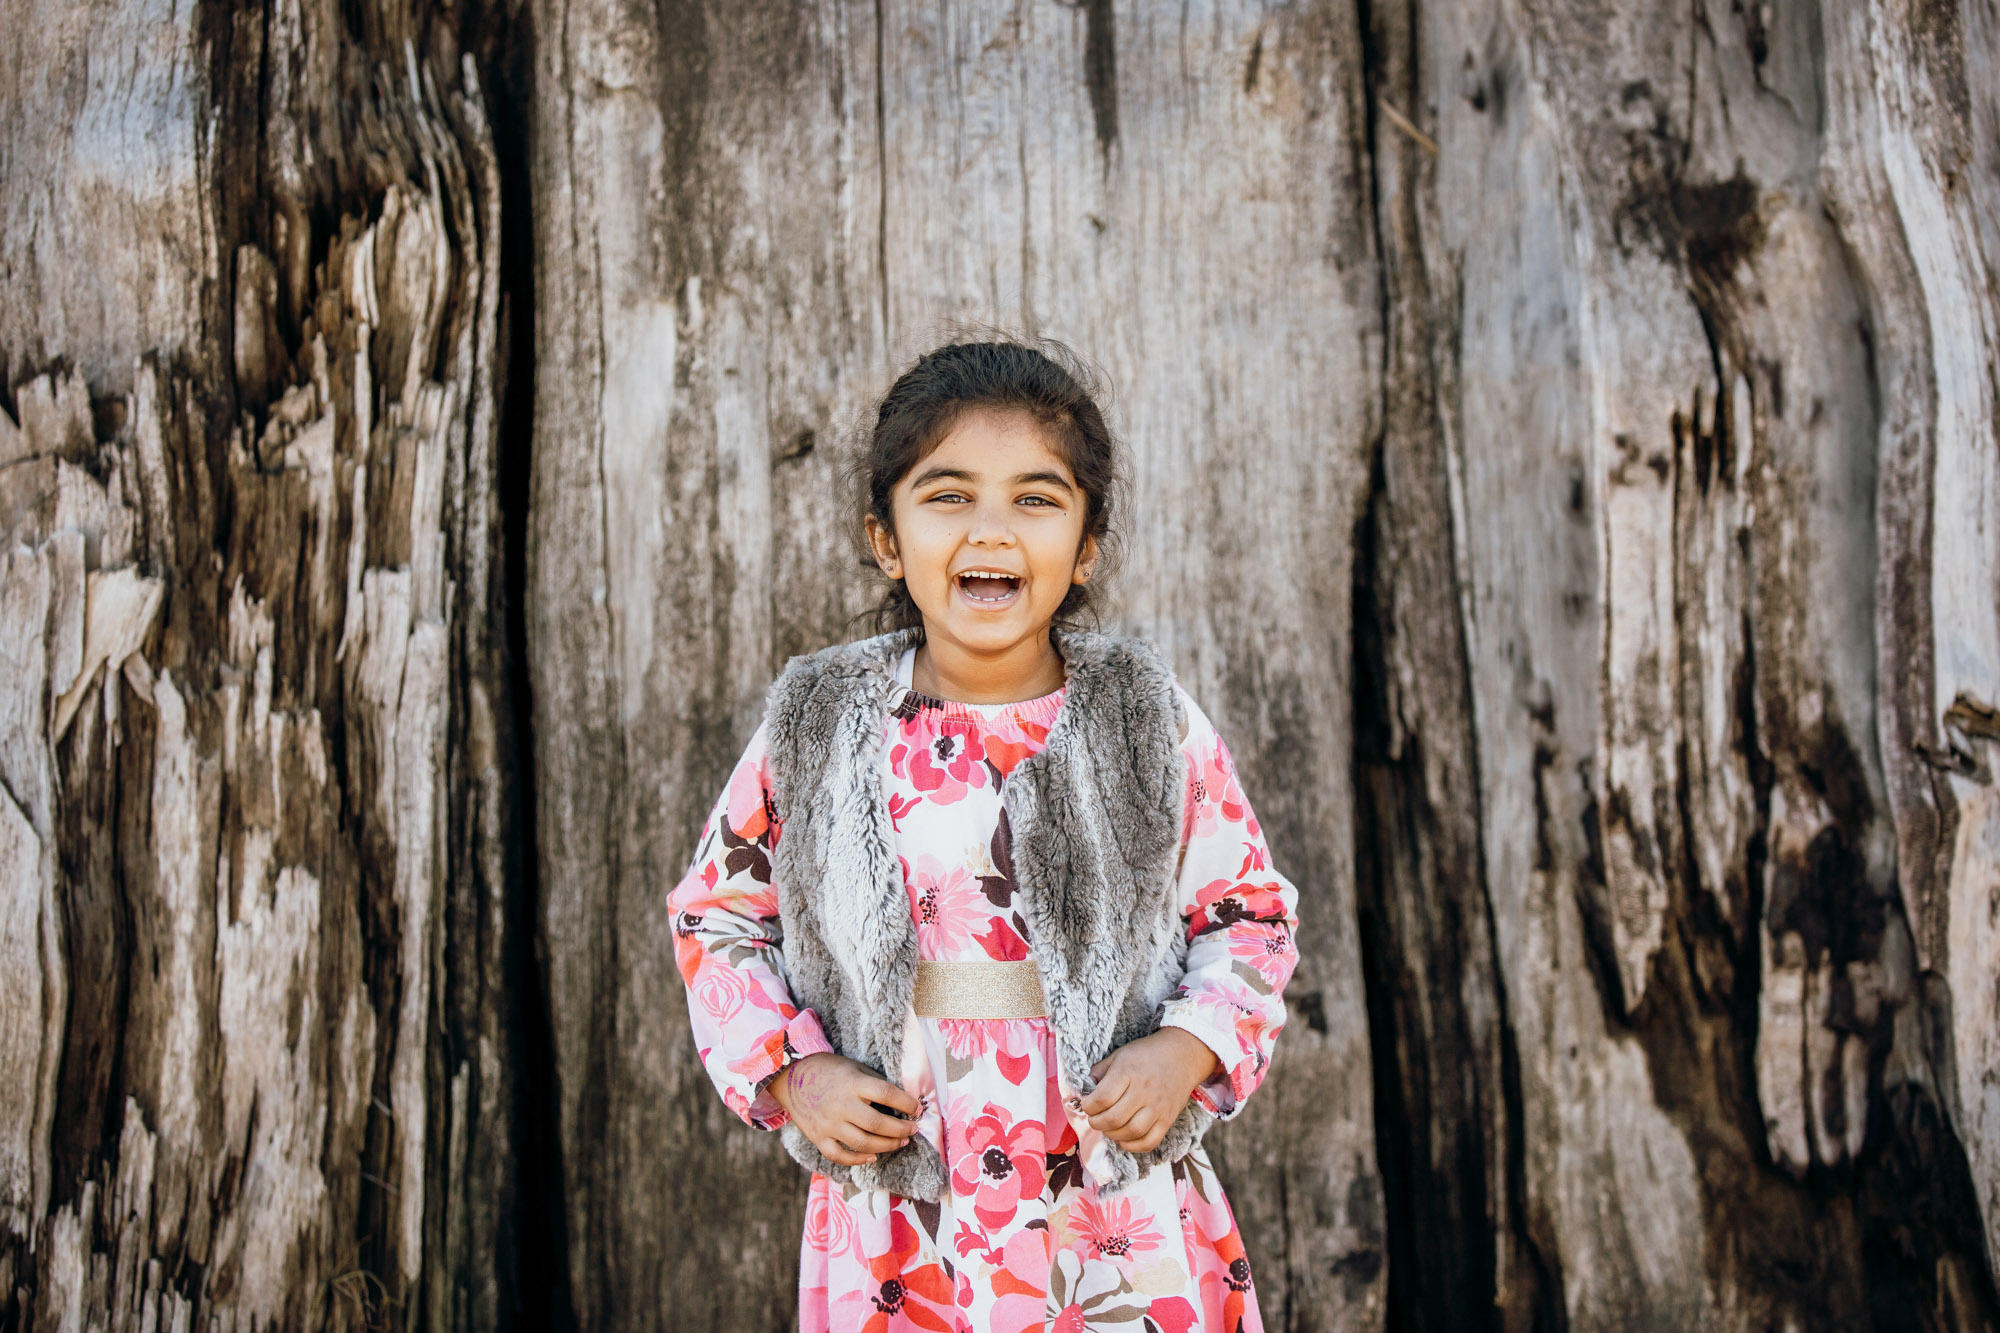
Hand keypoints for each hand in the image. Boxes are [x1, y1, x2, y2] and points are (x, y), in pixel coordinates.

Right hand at [768, 1053, 920, 1166]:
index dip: (907, 1103)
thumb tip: (903, 1101)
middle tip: (913, 1129)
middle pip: (877, 1124)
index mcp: (853, 1084)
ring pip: (863, 1143)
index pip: (887, 1094)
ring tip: (900, 1142)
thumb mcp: (855, 1068)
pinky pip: (840, 1156)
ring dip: (887, 1146)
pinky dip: (858, 1159)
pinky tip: (873, 1156)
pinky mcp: (818, 1138)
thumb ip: (875, 1084)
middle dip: (900, 1129)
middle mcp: (841, 1106)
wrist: (792, 1076)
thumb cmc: (830, 1070)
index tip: (918, 1109)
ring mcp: (829, 1124)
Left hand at [1082, 1027, 1221, 1153]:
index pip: (1102, 1098)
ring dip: (1113, 1134)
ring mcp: (1158, 1107)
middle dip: (1097, 1123)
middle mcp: (1143, 1091)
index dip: (1088, 1106)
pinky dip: (1133, 1146)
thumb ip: (1099, 1072)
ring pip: (1131, 1132)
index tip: (1087, 1104)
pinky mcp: (1168, 1119)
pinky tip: (1124, 1138)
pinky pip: (1149, 1142)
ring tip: (1108, 1127)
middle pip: (1114, 1119)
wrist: (1183, 1055)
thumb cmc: (1146, 1054)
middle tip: (1095, 1118)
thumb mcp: (1118, 1055)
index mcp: (1128, 1072)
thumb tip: (1082, 1092)